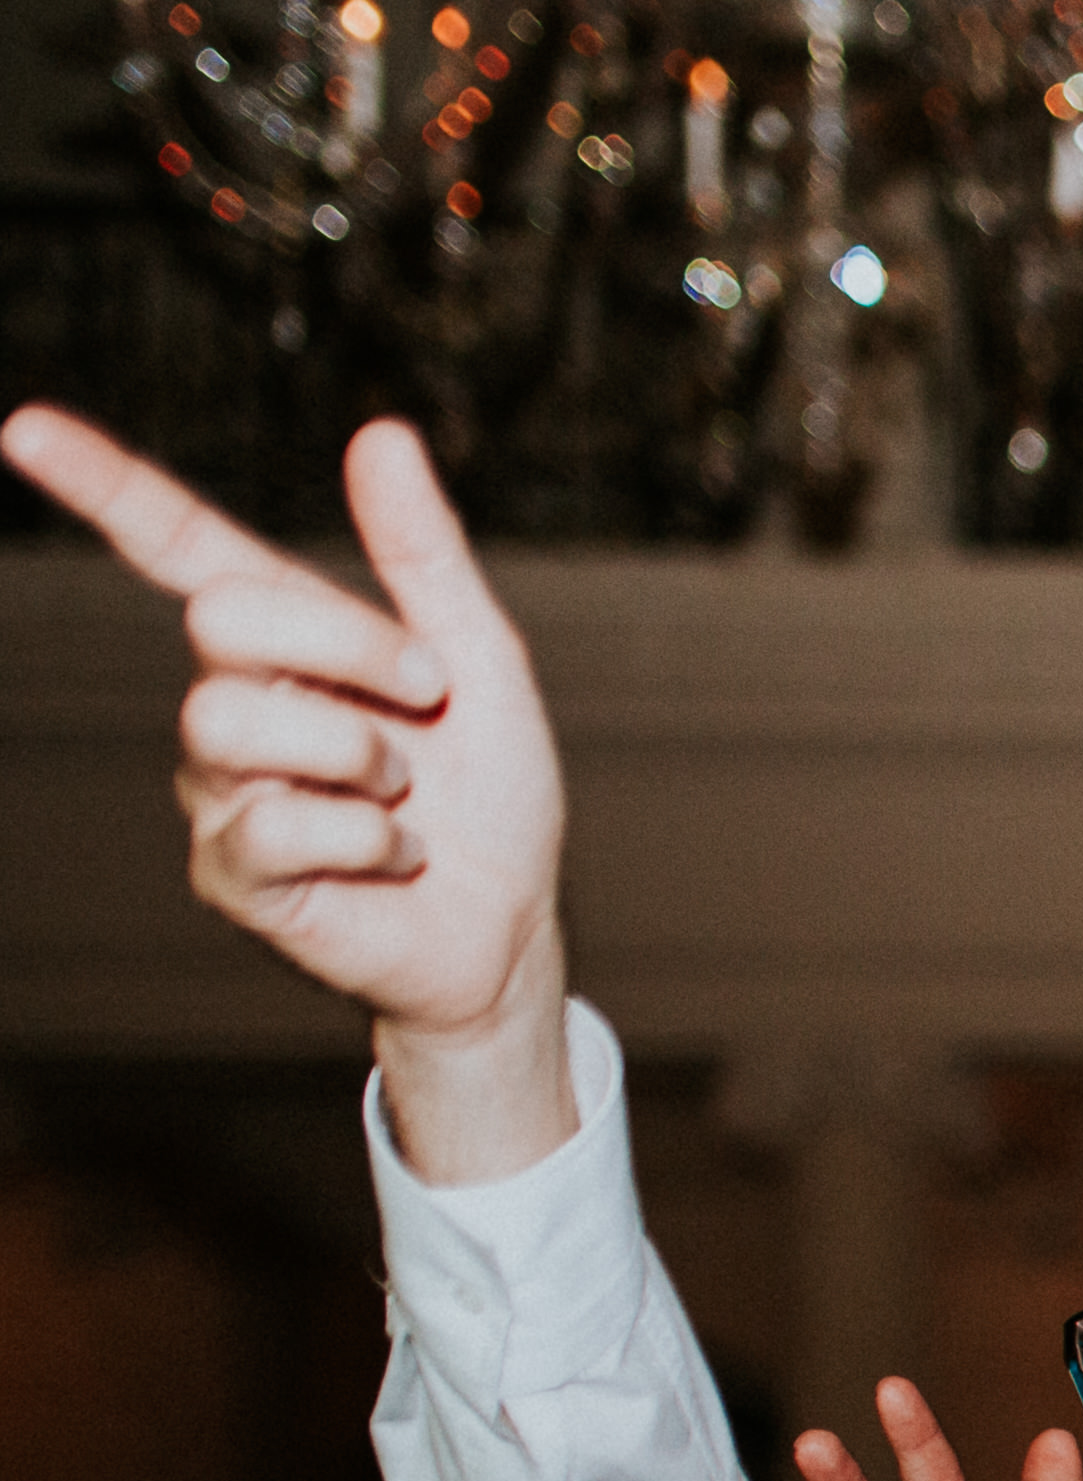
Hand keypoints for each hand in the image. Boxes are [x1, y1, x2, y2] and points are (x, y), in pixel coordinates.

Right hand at [2, 409, 572, 1171]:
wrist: (512, 926)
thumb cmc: (492, 796)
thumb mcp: (481, 662)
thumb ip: (424, 556)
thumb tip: (379, 431)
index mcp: (286, 639)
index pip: (176, 545)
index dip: (103, 485)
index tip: (24, 429)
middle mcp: (231, 702)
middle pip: (223, 621)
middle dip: (347, 648)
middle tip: (425, 701)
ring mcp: (219, 789)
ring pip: (231, 722)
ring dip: (355, 755)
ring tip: (403, 797)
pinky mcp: (229, 873)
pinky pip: (273, 826)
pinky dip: (367, 839)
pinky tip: (393, 858)